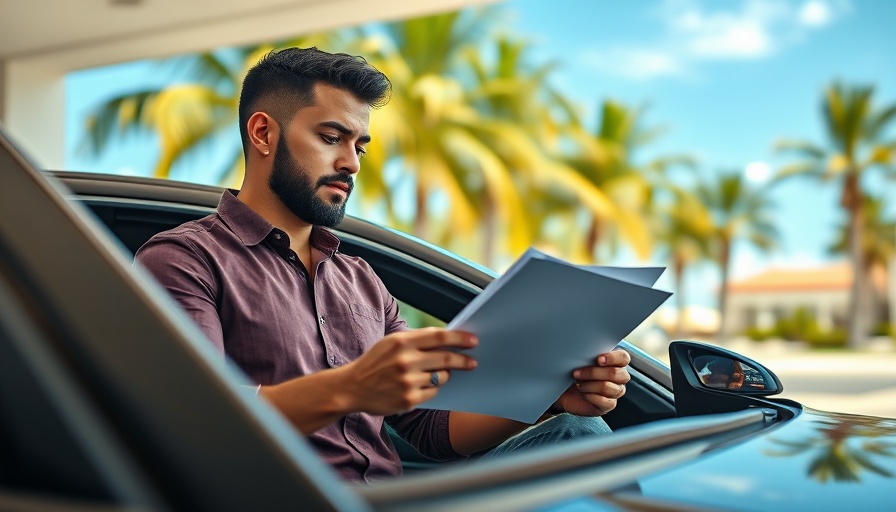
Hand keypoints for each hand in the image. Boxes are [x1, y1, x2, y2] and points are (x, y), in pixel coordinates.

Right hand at [339, 327, 477, 415]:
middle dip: (463, 360)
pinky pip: (433, 393)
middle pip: (445, 359)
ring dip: (445, 375)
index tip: (473, 341)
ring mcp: (407, 382)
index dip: (460, 338)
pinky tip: (422, 385)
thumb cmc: (375, 362)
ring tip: (438, 373)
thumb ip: (417, 339)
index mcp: (401, 342)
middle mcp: (405, 361)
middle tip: (473, 362)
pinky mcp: (408, 400)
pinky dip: (432, 389)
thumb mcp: (391, 343)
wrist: (352, 387)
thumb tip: (447, 337)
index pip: (439, 337)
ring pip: (441, 378)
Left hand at [552, 349, 630, 416]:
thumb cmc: (576, 371)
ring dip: (589, 385)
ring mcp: (616, 391)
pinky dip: (591, 397)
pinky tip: (583, 394)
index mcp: (616, 362)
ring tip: (578, 383)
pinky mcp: (609, 405)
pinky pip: (605, 401)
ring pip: (608, 387)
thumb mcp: (581, 360)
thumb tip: (585, 348)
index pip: (623, 358)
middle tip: (577, 373)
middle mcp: (620, 377)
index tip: (598, 359)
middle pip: (616, 373)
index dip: (613, 358)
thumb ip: (588, 354)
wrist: (566, 391)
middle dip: (593, 373)